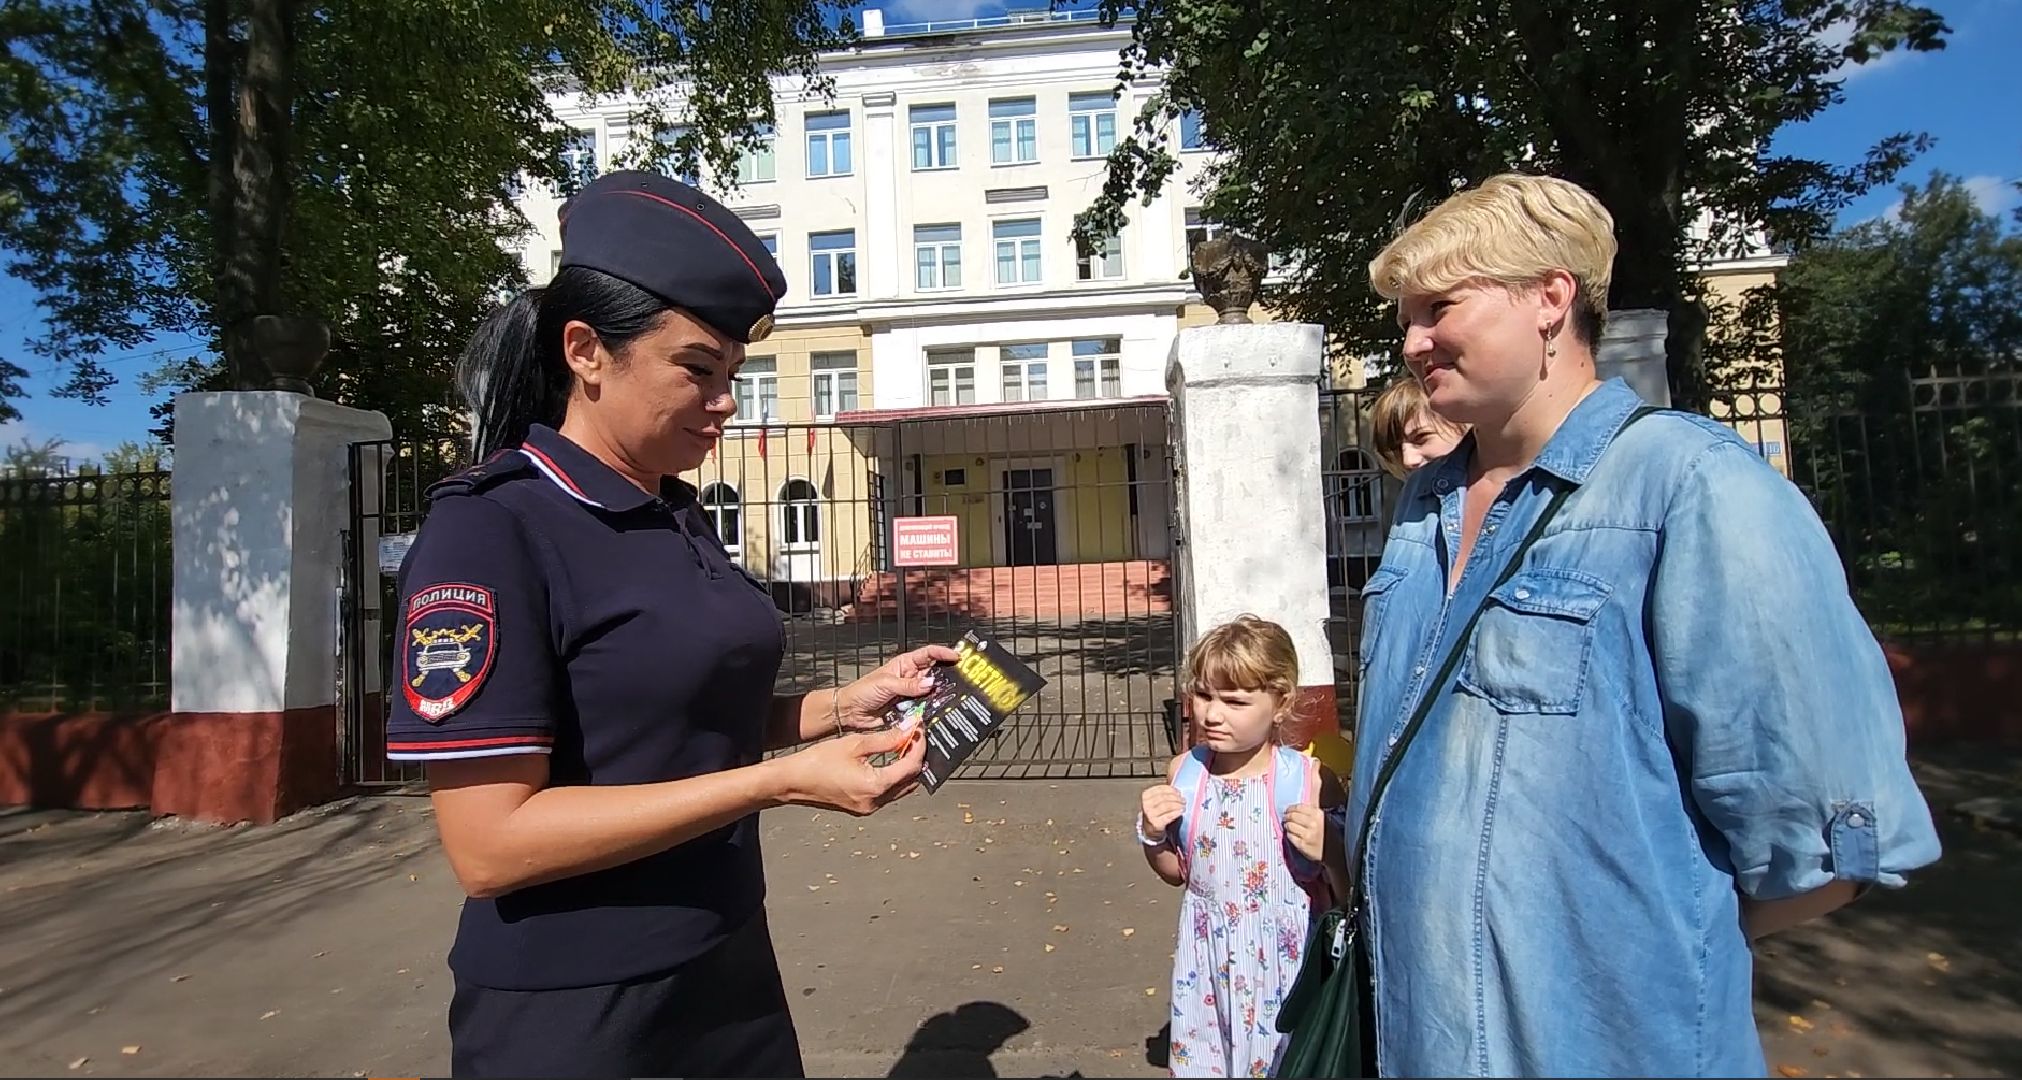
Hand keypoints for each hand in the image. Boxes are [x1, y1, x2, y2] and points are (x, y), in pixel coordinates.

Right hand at [776, 725, 926, 815]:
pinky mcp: (862, 807)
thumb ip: (886, 739)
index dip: (919, 747)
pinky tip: (890, 761)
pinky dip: (892, 778)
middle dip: (916, 759)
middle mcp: (876, 802)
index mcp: (876, 786)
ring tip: (904, 747)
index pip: (911, 767)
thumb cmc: (818, 761)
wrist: (792, 781)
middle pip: (910, 781)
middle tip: (915, 738)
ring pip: (900, 789)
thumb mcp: (855, 744)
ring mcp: (869, 808)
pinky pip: (886, 794)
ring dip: (905, 769)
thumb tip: (908, 731)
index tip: (919, 731)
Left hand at [833, 643, 961, 731]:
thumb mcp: (886, 684)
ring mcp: (911, 694)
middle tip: (963, 678)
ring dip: (940, 695)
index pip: (928, 654)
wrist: (851, 712)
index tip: (957, 657)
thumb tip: (930, 683)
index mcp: (904, 664)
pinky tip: (941, 711)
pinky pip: (925, 708)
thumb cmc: (862, 691)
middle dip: (948, 675)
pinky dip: (932, 710)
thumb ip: (908, 685)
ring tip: (955, 696)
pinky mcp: (910, 709)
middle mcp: (911, 678)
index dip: (943, 653)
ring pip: (932, 692)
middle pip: (934, 673)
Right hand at [1140, 783, 1183, 838]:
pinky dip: (1176, 813)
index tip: (1179, 792)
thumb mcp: (1156, 801)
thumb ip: (1164, 793)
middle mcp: (1146, 804)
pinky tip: (1180, 812)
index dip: (1172, 790)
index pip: (1160, 789)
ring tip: (1183, 806)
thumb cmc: (1156, 813)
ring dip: (1177, 805)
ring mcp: (1150, 814)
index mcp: (1146, 796)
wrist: (1150, 829)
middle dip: (1176, 798)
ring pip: (1166, 806)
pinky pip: (1168, 816)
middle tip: (1183, 800)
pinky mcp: (1155, 823)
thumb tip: (1178, 789)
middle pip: (1164, 797)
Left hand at [1283, 803, 1324, 861]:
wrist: (1334, 851)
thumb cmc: (1328, 833)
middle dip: (1287, 817)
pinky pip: (1290, 836)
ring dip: (1287, 825)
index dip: (1290, 808)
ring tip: (1288, 826)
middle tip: (1285, 818)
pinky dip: (1289, 834)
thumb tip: (1295, 808)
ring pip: (1289, 826)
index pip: (1298, 807)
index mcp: (1318, 815)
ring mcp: (1307, 835)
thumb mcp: (1323, 819)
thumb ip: (1311, 812)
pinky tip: (1292, 834)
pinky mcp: (1302, 845)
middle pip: (1292, 816)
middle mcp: (1312, 824)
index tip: (1288, 810)